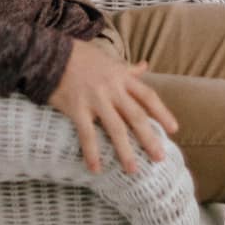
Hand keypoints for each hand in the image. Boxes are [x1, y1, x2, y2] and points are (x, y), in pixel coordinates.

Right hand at [47, 37, 178, 174]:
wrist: (50, 54)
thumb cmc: (80, 56)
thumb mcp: (108, 59)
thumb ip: (127, 68)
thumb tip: (145, 65)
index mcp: (121, 77)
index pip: (148, 96)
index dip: (162, 113)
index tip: (174, 129)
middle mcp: (112, 89)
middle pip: (136, 116)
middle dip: (149, 138)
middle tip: (159, 158)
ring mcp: (95, 99)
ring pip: (116, 129)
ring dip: (125, 151)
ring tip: (133, 170)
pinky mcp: (77, 108)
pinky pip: (87, 135)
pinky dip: (92, 153)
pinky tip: (96, 168)